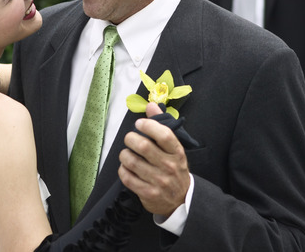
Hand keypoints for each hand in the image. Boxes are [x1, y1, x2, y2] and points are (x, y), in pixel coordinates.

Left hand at [118, 102, 189, 217]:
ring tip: (127, 153)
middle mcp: (169, 167)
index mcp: (177, 153)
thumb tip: (151, 105)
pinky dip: (123, 169)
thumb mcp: (174, 148)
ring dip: (124, 154)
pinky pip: (127, 177)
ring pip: (132, 161)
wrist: (182, 200)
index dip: (148, 125)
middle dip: (130, 138)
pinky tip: (126, 167)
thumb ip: (162, 125)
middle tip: (130, 139)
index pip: (164, 135)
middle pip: (143, 146)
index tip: (139, 124)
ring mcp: (159, 181)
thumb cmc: (175, 169)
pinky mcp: (148, 193)